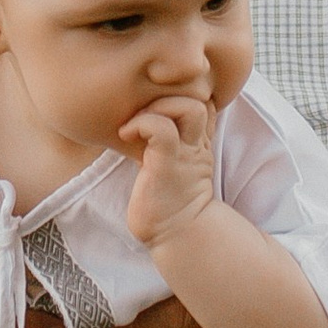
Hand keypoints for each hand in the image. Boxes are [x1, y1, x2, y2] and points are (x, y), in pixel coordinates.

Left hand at [119, 95, 219, 246]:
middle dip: (171, 92)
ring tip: (135, 122)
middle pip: (202, 96)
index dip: (182, 93)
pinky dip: (141, 123)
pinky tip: (125, 135)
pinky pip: (161, 128)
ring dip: (158, 106)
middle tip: (142, 110)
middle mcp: (196, 142)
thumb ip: (165, 143)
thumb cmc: (164, 201)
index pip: (202, 98)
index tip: (154, 107)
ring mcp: (185, 152)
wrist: (175, 235)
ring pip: (189, 106)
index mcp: (197, 140)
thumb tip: (138, 125)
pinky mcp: (168, 163)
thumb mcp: (169, 163)